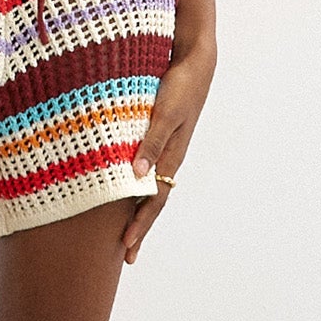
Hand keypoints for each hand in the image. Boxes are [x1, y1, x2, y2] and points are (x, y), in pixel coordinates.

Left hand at [120, 42, 213, 265]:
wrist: (195, 64)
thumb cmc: (179, 86)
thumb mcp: (165, 113)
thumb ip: (150, 142)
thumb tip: (137, 176)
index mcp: (170, 157)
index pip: (153, 200)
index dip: (139, 223)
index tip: (125, 245)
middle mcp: (168, 158)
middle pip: (153, 202)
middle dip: (140, 229)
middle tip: (127, 256)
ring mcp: (165, 149)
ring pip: (150, 189)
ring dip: (138, 212)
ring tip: (126, 234)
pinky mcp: (160, 138)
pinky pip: (147, 171)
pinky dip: (136, 188)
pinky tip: (125, 193)